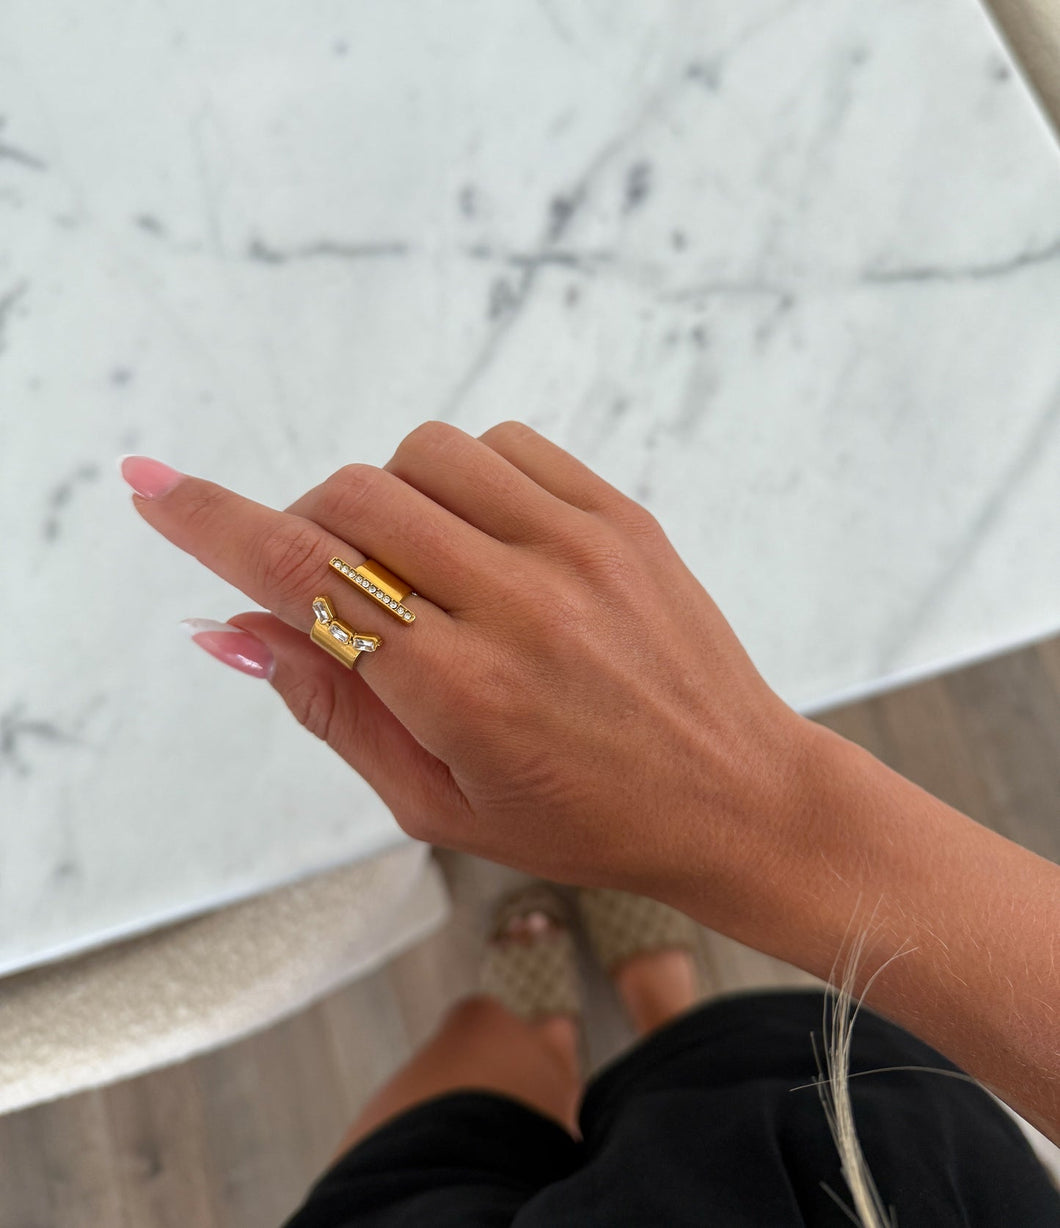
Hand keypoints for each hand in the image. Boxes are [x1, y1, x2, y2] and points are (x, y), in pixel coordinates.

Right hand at [123, 420, 811, 906]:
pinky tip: (486, 543)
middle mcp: (518, 603)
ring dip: (389, 501)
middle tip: (332, 582)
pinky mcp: (620, 514)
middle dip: (308, 528)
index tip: (153, 487)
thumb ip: (331, 710)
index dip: (212, 526)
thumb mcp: (438, 803)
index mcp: (461, 692)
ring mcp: (578, 546)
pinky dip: (465, 480)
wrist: (733, 792)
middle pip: (352, 498)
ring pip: (424, 455)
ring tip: (424, 570)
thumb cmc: (582, 819)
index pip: (307, 577)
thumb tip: (237, 632)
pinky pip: (504, 445)